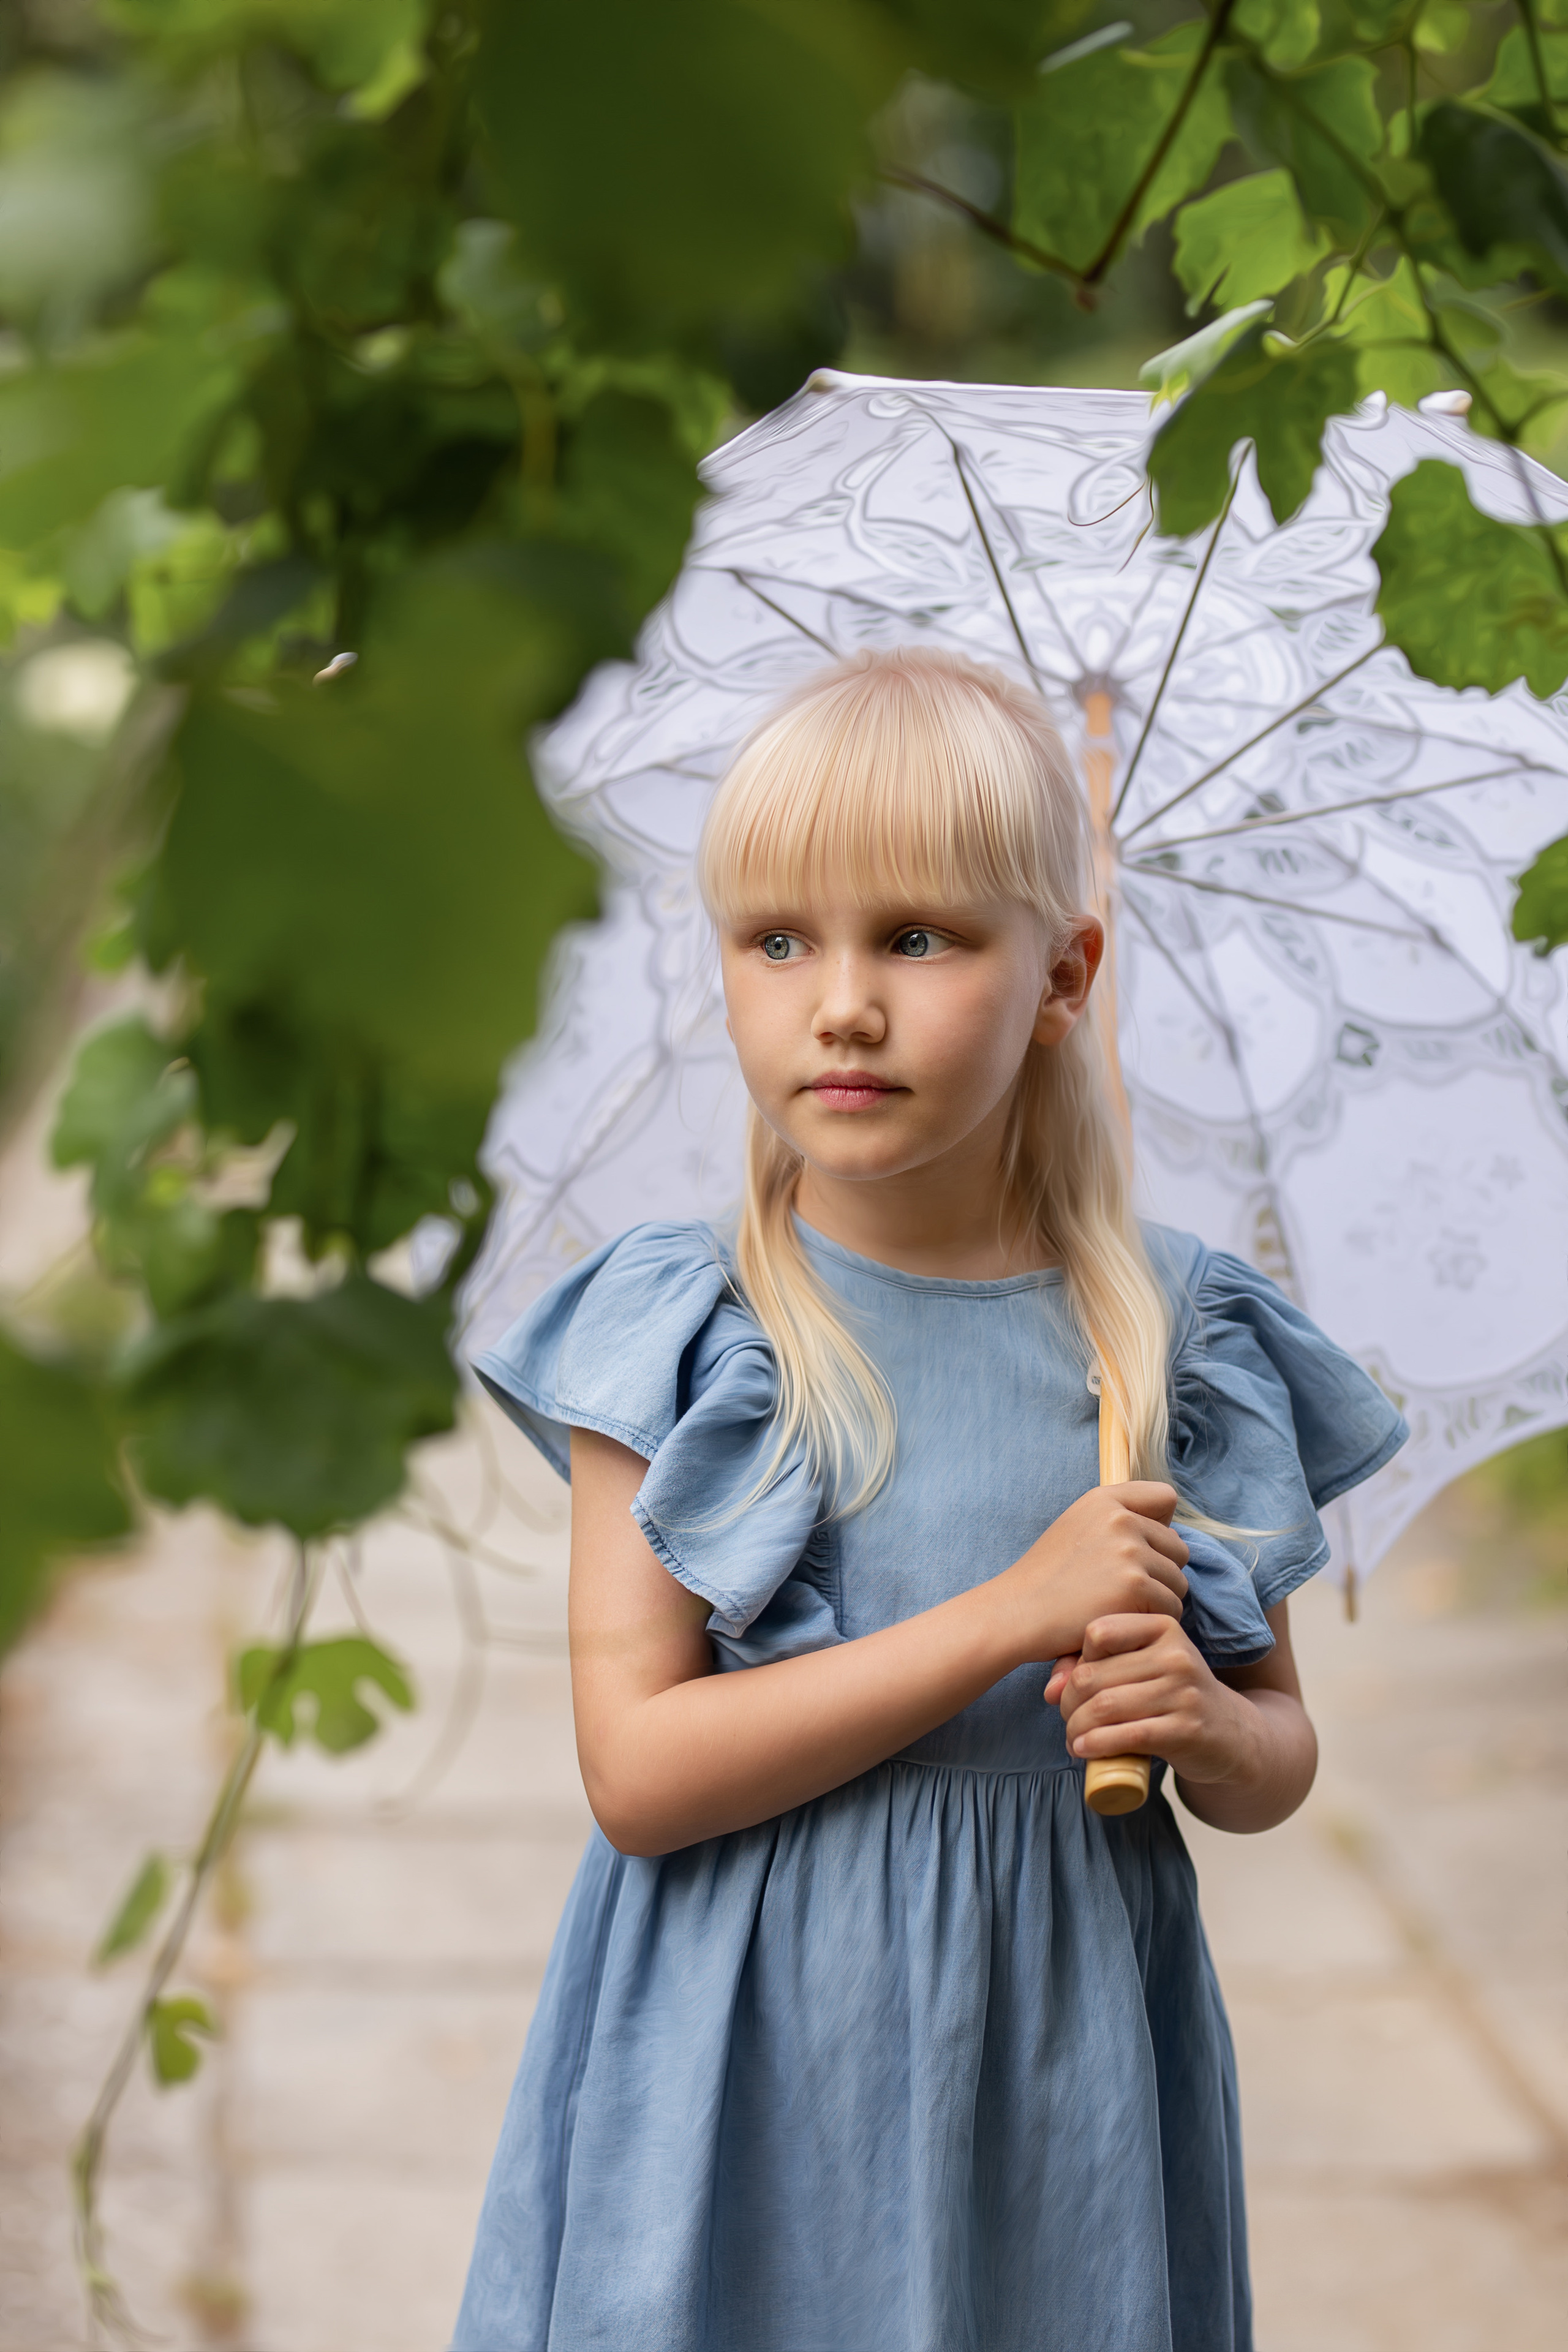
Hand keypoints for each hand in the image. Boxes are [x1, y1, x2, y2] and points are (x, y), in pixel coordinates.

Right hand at [992, 1483, 1188, 1668]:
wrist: (1017, 1613)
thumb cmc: (1047, 1579)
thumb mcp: (1076, 1527)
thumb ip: (1119, 1518)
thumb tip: (1172, 1529)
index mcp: (1105, 1499)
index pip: (1165, 1497)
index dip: (1160, 1527)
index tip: (1135, 1551)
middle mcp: (1120, 1518)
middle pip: (1178, 1548)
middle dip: (1160, 1573)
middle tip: (1124, 1592)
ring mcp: (1129, 1551)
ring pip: (1178, 1582)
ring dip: (1158, 1601)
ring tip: (1120, 1609)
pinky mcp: (1135, 1586)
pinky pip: (1171, 1608)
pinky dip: (1151, 1622)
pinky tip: (1122, 1623)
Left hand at [1043, 1616, 1258, 1786]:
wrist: (1229, 1734)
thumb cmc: (1171, 1695)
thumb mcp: (1142, 1669)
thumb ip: (1095, 1666)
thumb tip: (1048, 1689)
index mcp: (1163, 1626)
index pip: (1098, 1631)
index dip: (1075, 1661)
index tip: (1073, 1684)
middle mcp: (1176, 1653)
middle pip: (1094, 1674)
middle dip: (1067, 1702)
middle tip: (1067, 1718)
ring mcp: (1184, 1691)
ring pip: (1105, 1705)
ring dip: (1076, 1728)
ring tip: (1072, 1738)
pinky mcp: (1187, 1729)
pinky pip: (1129, 1734)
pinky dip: (1096, 1745)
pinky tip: (1083, 1750)